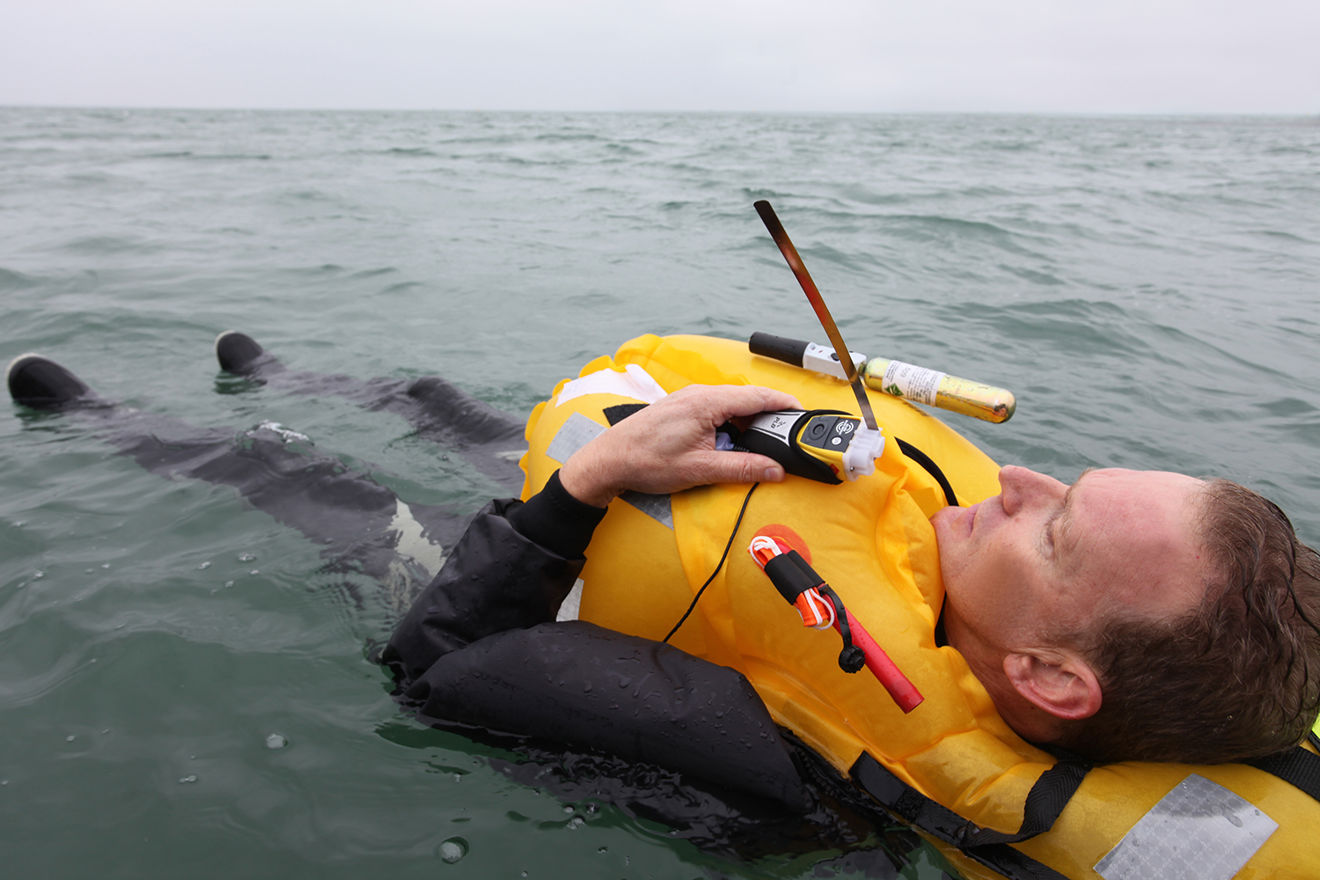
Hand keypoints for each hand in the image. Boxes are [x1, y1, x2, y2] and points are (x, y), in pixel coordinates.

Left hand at [558, 384, 801, 507]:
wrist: (608, 460)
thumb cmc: (646, 462)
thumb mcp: (700, 469)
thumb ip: (742, 468)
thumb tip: (775, 470)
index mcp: (707, 402)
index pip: (758, 397)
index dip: (785, 404)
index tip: (804, 413)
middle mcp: (699, 394)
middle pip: (747, 399)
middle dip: (771, 416)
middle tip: (789, 435)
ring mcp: (689, 398)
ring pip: (732, 404)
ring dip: (749, 420)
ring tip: (765, 442)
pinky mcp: (681, 407)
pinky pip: (716, 408)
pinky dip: (732, 421)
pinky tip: (734, 440)